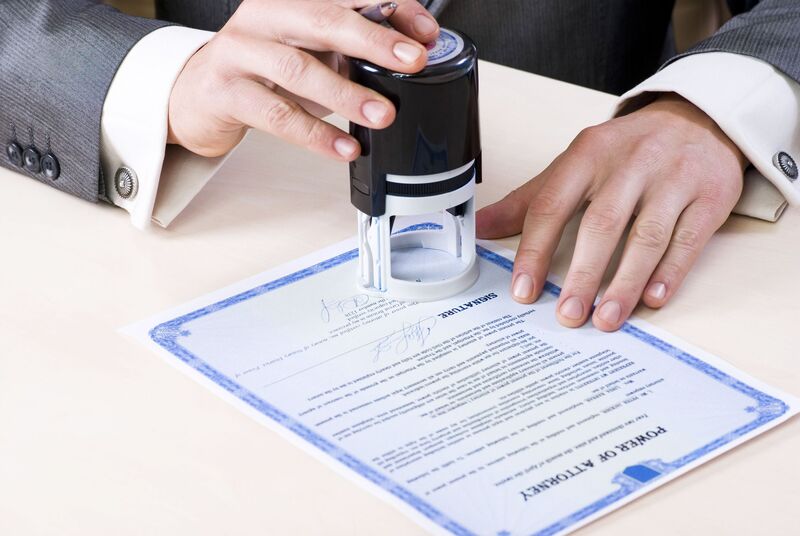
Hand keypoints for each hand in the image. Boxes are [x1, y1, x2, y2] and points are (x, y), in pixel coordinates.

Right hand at [167, 0, 438, 158]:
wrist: (196, 95)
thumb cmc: (261, 72)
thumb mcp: (309, 52)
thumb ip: (350, 50)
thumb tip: (408, 55)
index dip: (391, 8)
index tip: (426, 34)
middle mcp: (264, 15)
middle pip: (324, 19)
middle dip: (375, 40)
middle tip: (413, 62)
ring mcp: (239, 50)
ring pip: (299, 68)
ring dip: (346, 94)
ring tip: (382, 115)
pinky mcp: (225, 90)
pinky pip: (276, 114)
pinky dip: (315, 134)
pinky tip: (344, 147)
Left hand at [477, 94, 746, 330]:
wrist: (697, 119)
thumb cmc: (625, 150)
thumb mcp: (575, 164)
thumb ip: (529, 200)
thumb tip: (480, 228)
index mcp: (587, 154)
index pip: (552, 205)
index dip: (534, 250)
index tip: (523, 290)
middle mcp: (630, 164)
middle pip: (602, 224)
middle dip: (582, 274)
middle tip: (567, 314)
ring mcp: (673, 180)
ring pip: (647, 237)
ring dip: (625, 283)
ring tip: (606, 319)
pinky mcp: (710, 197)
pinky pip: (688, 240)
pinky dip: (670, 273)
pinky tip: (652, 300)